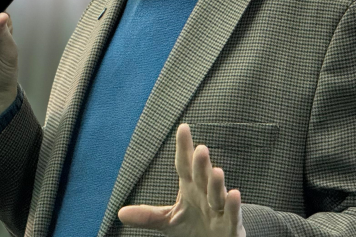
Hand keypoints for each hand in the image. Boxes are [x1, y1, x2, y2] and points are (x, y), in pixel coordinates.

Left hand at [118, 124, 245, 236]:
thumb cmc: (194, 227)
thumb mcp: (168, 220)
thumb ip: (147, 215)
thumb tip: (120, 213)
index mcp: (190, 189)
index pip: (184, 166)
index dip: (184, 148)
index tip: (183, 128)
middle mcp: (206, 194)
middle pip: (202, 177)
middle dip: (201, 165)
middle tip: (200, 149)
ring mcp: (219, 209)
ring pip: (218, 194)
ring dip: (217, 183)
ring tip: (216, 170)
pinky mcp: (231, 225)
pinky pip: (232, 214)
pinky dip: (234, 205)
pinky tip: (234, 193)